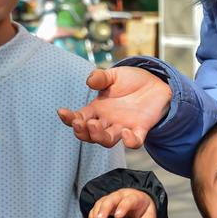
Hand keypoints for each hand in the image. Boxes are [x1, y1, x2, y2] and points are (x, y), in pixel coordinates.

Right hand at [57, 67, 171, 148]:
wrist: (155, 83)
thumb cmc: (130, 81)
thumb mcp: (113, 76)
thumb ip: (101, 77)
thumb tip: (89, 80)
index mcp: (97, 109)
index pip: (79, 118)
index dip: (69, 118)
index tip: (62, 112)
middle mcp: (107, 121)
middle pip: (90, 134)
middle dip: (82, 131)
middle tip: (80, 123)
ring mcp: (123, 127)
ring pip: (107, 141)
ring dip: (99, 136)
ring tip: (95, 125)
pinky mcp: (140, 129)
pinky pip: (134, 141)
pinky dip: (130, 141)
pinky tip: (126, 132)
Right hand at [88, 188, 157, 217]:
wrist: (138, 202)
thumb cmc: (144, 209)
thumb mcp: (151, 215)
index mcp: (135, 197)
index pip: (128, 200)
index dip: (123, 207)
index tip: (118, 216)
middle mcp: (121, 196)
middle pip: (111, 199)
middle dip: (104, 209)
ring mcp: (111, 198)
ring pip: (101, 202)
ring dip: (96, 214)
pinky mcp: (104, 203)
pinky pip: (96, 208)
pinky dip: (92, 216)